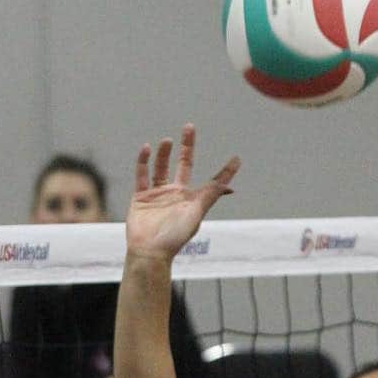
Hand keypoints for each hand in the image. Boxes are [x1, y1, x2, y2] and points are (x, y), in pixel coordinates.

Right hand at [126, 125, 239, 259]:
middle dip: (187, 146)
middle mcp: (177, 195)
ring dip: (164, 153)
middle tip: (189, 127)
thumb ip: (210, 196)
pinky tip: (147, 148)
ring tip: (168, 140)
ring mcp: (158, 194)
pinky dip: (143, 161)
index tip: (237, 159)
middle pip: (183, 164)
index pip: (212, 182)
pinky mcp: (141, 196)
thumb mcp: (196, 213)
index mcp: (193, 200)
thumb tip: (230, 185)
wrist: (150, 251)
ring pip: (161, 167)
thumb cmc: (175, 235)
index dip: (225, 172)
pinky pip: (142, 174)